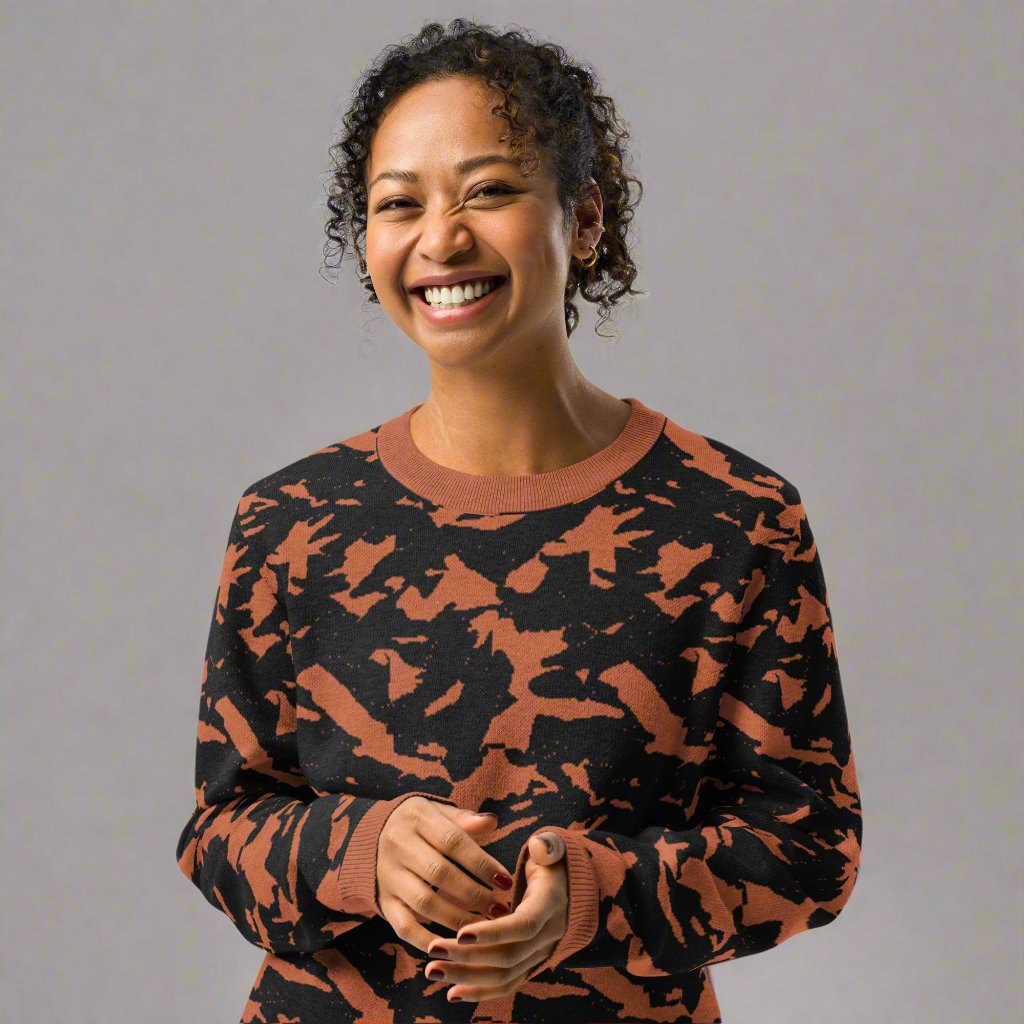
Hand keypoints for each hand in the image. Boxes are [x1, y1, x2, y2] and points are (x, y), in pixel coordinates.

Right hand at [376, 798, 514, 953]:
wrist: (369, 837)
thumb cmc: (419, 825)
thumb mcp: (438, 812)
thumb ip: (464, 820)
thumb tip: (492, 822)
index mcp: (416, 817)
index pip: (453, 841)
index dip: (482, 863)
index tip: (506, 882)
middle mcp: (398, 845)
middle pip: (440, 873)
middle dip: (474, 895)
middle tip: (501, 910)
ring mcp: (388, 875)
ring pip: (424, 902)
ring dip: (458, 919)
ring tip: (485, 929)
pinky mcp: (383, 901)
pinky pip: (403, 926)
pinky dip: (428, 940)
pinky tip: (453, 946)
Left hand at [421, 830, 568, 1004]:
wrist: (569, 890)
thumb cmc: (551, 864)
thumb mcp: (552, 850)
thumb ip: (547, 846)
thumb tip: (538, 846)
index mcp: (550, 905)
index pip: (523, 925)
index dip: (493, 932)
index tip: (460, 933)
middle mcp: (548, 936)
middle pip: (508, 956)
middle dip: (468, 957)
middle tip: (433, 951)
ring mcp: (539, 955)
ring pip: (504, 976)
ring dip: (466, 977)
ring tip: (432, 970)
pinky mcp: (529, 966)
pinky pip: (506, 985)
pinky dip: (479, 992)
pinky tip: (451, 993)